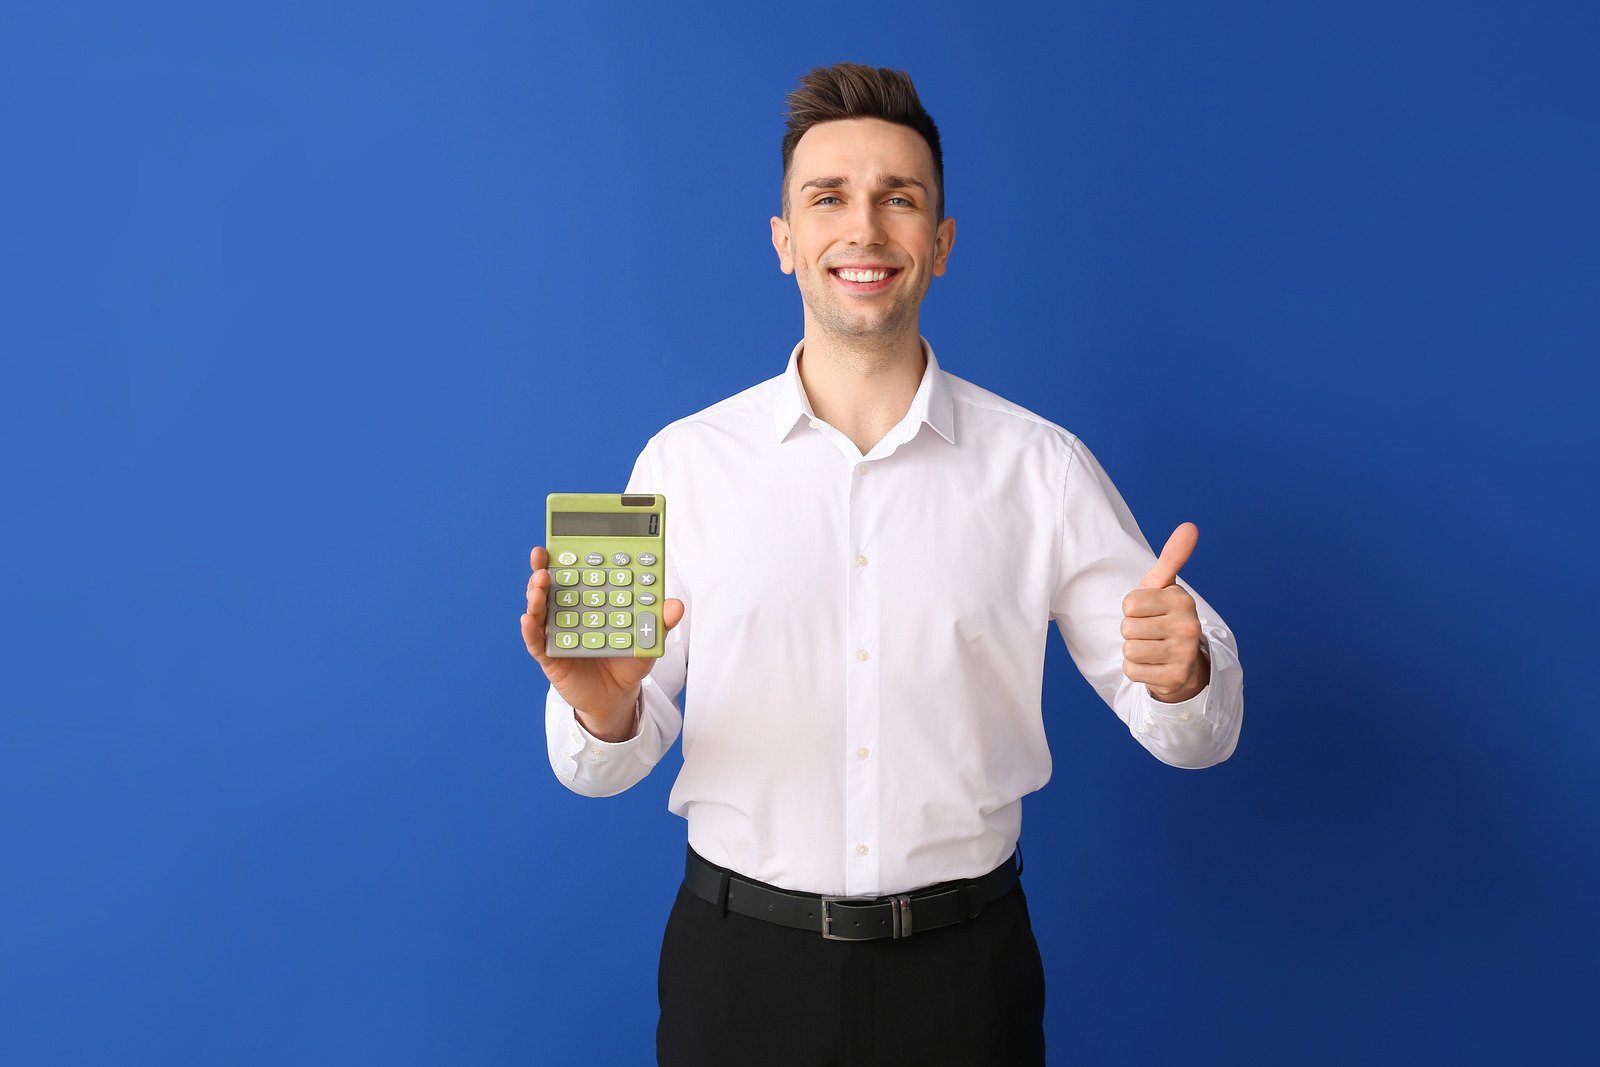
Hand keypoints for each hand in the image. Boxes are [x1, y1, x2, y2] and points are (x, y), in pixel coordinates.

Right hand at [521, 546, 684, 741]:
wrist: (617, 697)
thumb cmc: (627, 661)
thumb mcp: (647, 640)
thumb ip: (659, 622)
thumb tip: (675, 605)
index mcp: (589, 600)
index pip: (576, 573)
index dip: (567, 556)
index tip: (562, 540)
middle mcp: (568, 612)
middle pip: (551, 585)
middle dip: (543, 568)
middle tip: (541, 555)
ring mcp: (556, 632)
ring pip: (539, 608)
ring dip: (535, 593)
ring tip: (539, 583)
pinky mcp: (548, 655)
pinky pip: (535, 640)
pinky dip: (529, 629)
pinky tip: (528, 618)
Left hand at [1121, 522, 1207, 702]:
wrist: (1181, 660)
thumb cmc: (1163, 616)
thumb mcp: (1163, 586)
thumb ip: (1172, 557)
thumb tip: (1190, 526)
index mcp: (1182, 599)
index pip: (1129, 604)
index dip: (1132, 610)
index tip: (1149, 613)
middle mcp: (1189, 625)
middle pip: (1127, 628)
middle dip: (1132, 632)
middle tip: (1151, 633)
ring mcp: (1185, 653)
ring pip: (1129, 650)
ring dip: (1134, 652)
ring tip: (1152, 649)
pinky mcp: (1176, 678)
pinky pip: (1133, 671)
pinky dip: (1137, 670)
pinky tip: (1154, 666)